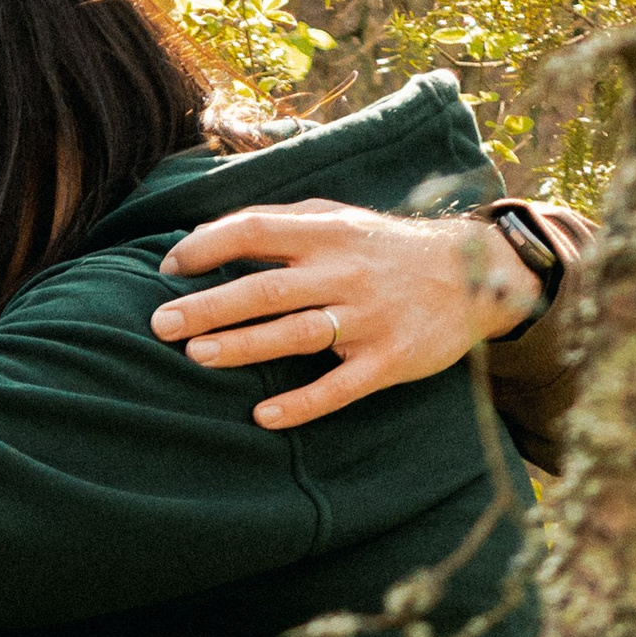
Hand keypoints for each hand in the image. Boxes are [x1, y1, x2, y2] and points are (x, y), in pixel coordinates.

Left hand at [151, 201, 545, 430]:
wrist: (475, 274)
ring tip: (197, 357)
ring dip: (243, 346)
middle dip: (209, 306)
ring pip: (296, 334)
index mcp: (326, 233)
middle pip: (266, 289)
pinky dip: (302, 404)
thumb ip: (281, 222)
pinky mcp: (388, 360)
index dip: (206, 247)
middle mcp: (344, 272)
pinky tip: (263, 417)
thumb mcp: (341, 219)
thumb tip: (208, 230)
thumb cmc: (385, 248)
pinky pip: (339, 387)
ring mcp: (367, 318)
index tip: (168, 268)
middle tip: (160, 324)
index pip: (254, 231)